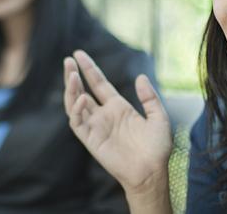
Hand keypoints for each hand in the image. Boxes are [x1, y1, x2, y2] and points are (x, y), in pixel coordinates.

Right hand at [63, 50, 172, 195]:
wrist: (152, 172)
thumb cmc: (157, 148)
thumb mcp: (159, 117)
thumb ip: (149, 97)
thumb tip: (140, 77)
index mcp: (118, 107)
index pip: (98, 83)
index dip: (89, 69)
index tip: (78, 54)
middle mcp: (104, 115)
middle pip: (83, 90)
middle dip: (74, 75)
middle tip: (68, 60)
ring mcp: (96, 127)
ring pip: (75, 104)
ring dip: (71, 89)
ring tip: (71, 74)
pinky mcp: (91, 140)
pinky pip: (78, 122)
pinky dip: (76, 110)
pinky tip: (81, 98)